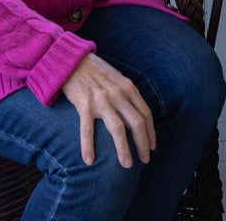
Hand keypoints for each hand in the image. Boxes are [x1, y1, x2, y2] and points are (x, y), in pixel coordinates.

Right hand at [62, 52, 154, 168]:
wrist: (73, 60)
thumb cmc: (96, 72)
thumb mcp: (117, 79)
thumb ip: (127, 95)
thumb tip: (135, 115)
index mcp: (128, 87)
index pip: (145, 113)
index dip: (151, 132)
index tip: (152, 146)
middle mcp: (118, 93)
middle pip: (136, 123)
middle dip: (143, 144)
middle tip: (145, 160)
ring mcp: (102, 99)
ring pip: (118, 129)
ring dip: (124, 149)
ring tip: (126, 165)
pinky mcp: (84, 103)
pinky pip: (88, 129)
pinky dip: (88, 146)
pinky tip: (89, 160)